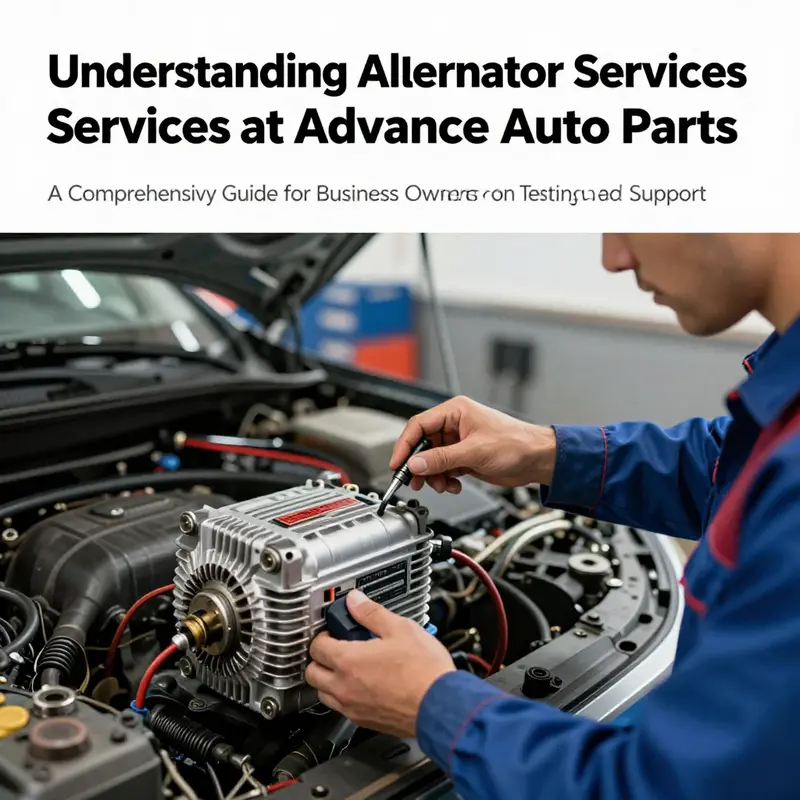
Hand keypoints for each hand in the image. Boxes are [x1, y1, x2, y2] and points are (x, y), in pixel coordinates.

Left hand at [306, 590, 455, 737]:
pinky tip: (362, 686)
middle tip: (336, 648)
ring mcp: (353, 708)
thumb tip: (356, 601)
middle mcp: (345, 687)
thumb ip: (372, 613)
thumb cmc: (424, 670)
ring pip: (323, 694)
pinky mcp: (365, 721)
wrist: (440, 705)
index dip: (322, 635)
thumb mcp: (400, 628)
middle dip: (320, 658)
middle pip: (312, 673)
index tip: (333, 631)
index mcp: (348, 661)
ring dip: (328, 679)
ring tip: (347, 667)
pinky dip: (343, 696)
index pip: (316, 647)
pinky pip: (342, 709)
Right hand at [390, 396, 556, 493]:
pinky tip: (454, 485)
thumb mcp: (474, 452)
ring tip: (442, 485)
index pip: (418, 425)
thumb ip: (442, 459)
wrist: (538, 460)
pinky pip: (443, 468)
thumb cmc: (516, 444)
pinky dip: (444, 479)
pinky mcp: (464, 457)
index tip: (398, 464)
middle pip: (423, 444)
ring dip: (433, 475)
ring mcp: (458, 442)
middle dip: (419, 465)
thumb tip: (416, 464)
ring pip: (432, 460)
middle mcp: (454, 425)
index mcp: (455, 412)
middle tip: (415, 481)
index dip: (405, 445)